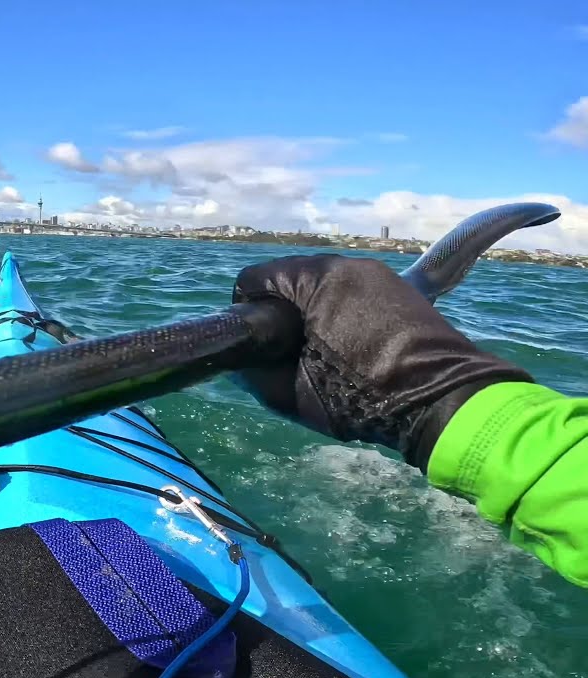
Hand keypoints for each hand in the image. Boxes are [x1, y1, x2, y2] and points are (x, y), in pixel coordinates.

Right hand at [231, 254, 531, 468]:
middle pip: (293, 277)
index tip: (250, 340)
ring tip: (314, 349)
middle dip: (280, 309)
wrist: (445, 400)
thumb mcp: (295, 394)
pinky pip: (354, 292)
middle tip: (280, 349)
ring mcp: (379, 274)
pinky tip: (347, 345)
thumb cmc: (363, 395)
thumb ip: (258, 376)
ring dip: (312, 310)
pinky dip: (340, 311)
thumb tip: (243, 366)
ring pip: (325, 284)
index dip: (244, 308)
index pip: (257, 278)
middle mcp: (348, 265)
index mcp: (318, 280)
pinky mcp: (401, 289)